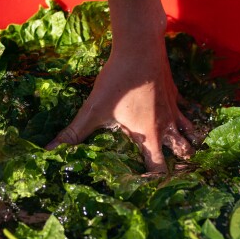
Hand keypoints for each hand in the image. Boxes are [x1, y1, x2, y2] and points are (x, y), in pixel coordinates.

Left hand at [46, 0, 193, 171]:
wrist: (140, 48)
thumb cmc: (118, 82)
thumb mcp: (93, 110)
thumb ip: (73, 134)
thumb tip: (49, 152)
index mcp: (148, 136)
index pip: (157, 169)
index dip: (154, 182)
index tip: (148, 190)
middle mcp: (166, 126)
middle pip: (182, 152)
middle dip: (182, 165)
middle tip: (179, 174)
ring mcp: (174, 109)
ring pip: (190, 132)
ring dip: (189, 142)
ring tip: (189, 153)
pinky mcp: (174, 92)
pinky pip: (187, 109)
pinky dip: (187, 117)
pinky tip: (184, 117)